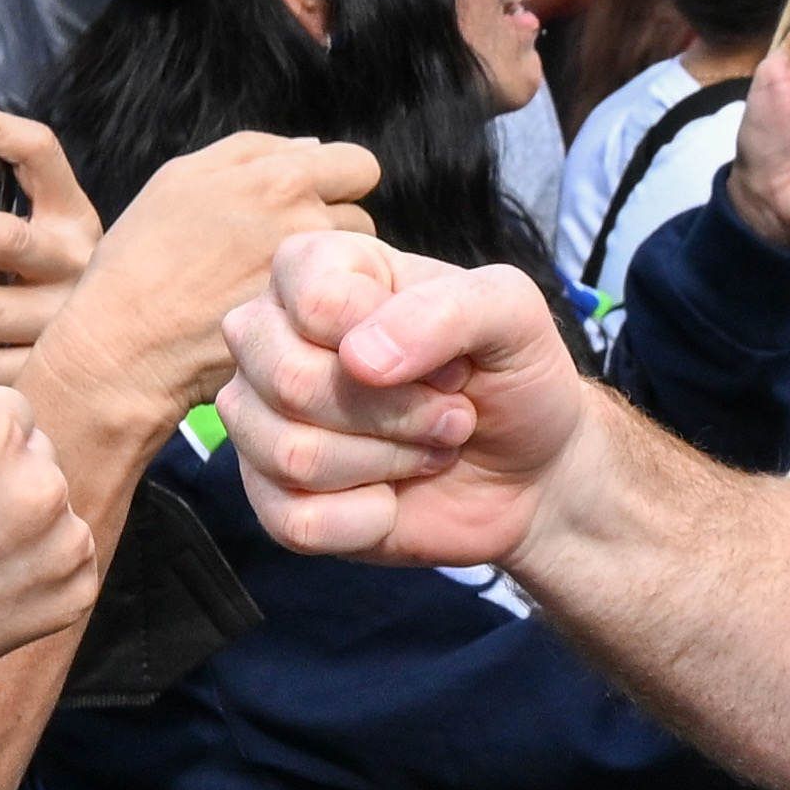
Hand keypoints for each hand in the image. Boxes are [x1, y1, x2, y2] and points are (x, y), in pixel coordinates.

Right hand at [26, 126, 382, 430]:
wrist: (123, 346)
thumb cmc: (141, 256)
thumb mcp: (180, 178)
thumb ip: (254, 152)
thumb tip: (313, 148)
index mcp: (280, 180)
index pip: (360, 166)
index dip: (339, 181)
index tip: (314, 198)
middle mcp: (307, 228)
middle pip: (362, 218)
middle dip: (334, 230)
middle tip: (284, 251)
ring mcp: (314, 285)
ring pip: (355, 270)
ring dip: (332, 276)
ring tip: (279, 288)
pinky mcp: (310, 331)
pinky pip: (336, 314)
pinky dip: (317, 316)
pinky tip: (278, 320)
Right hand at [219, 230, 597, 566]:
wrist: (530, 472)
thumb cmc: (510, 376)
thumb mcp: (511, 314)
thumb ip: (446, 310)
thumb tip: (359, 360)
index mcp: (313, 268)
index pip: (315, 301)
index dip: (399, 341)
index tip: (453, 361)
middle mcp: (268, 337)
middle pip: (291, 380)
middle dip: (398, 412)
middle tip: (450, 414)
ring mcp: (259, 419)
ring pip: (291, 454)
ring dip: (389, 462)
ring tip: (429, 448)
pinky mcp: (272, 499)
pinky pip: (296, 521)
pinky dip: (367, 519)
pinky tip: (392, 498)